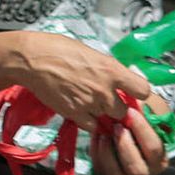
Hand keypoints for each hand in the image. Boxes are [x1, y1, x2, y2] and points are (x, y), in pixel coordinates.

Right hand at [16, 31, 152, 127]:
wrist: (31, 60)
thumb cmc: (57, 49)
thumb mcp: (91, 52)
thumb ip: (108, 68)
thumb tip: (117, 78)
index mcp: (112, 70)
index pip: (143, 90)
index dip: (138, 93)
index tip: (131, 92)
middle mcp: (104, 90)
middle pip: (124, 110)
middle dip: (116, 106)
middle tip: (105, 98)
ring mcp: (89, 104)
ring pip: (106, 118)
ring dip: (100, 113)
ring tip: (88, 101)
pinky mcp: (74, 113)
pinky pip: (90, 125)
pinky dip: (87, 120)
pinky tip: (79, 108)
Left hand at [90, 104, 168, 174]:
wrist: (120, 125)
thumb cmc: (137, 119)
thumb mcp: (148, 110)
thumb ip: (150, 109)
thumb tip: (142, 105)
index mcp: (160, 158)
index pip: (154, 148)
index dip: (142, 130)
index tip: (131, 112)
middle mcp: (145, 171)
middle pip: (137, 168)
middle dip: (125, 145)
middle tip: (116, 126)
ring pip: (116, 174)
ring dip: (108, 152)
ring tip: (104, 133)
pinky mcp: (107, 174)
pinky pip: (100, 169)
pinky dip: (96, 153)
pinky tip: (96, 137)